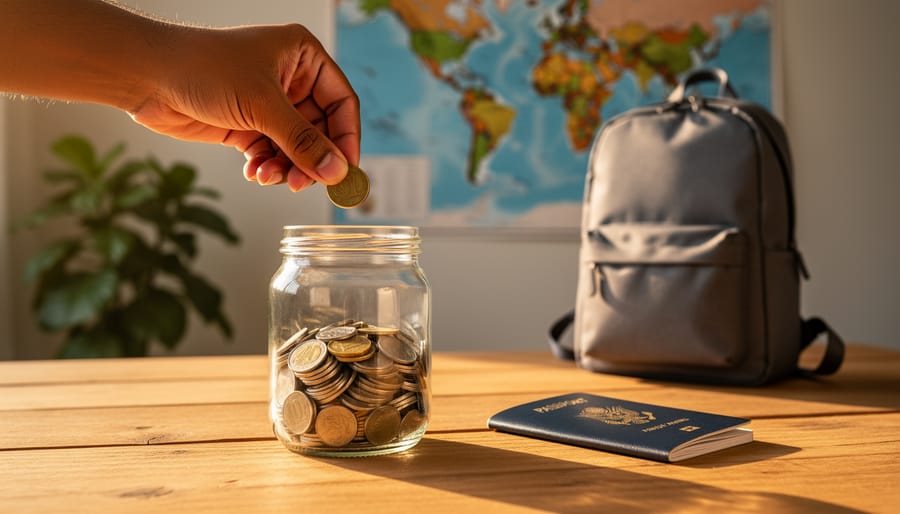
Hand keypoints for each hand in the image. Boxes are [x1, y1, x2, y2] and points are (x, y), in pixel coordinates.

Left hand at [128, 23, 359, 191]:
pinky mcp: (247, 125)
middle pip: (320, 130)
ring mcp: (268, 104)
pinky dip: (268, 167)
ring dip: (288, 168)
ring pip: (296, 147)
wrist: (147, 75)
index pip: (342, 102)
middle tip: (304, 183)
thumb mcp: (262, 105)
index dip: (347, 138)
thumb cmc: (203, 68)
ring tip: (270, 177)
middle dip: (312, 159)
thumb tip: (337, 171)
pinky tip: (254, 172)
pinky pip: (272, 154)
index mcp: (303, 57)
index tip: (344, 169)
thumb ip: (303, 142)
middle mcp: (290, 79)